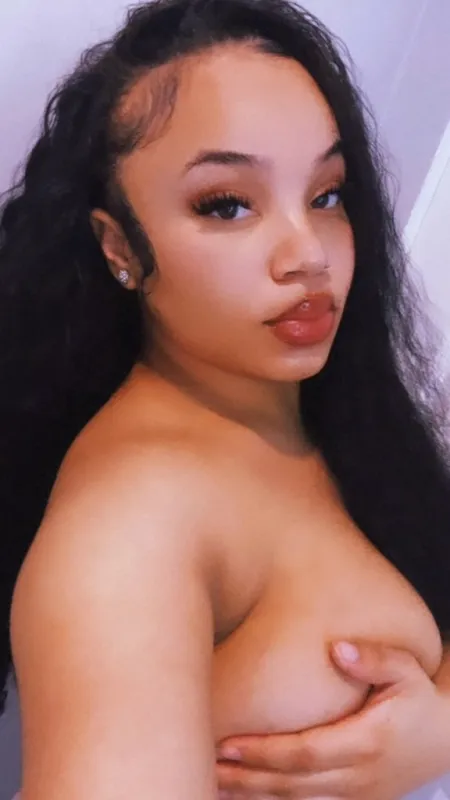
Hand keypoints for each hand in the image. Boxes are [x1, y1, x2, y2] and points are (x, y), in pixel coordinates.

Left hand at [216, 641, 449, 798]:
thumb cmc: (420, 696)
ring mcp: (357, 794)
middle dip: (246, 778)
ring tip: (214, 781)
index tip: (228, 744)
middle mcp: (358, 776)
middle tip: (205, 764)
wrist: (447, 735)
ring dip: (254, 793)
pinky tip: (248, 792)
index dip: (265, 752)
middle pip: (292, 784)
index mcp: (367, 742)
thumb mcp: (405, 668)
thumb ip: (373, 657)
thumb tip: (337, 648)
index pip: (306, 753)